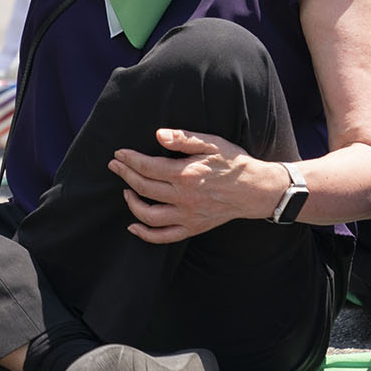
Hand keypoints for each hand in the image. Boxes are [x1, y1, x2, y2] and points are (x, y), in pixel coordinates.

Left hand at [106, 128, 267, 243]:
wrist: (256, 190)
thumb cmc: (233, 162)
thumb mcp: (211, 143)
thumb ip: (183, 138)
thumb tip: (158, 134)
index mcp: (186, 174)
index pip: (147, 167)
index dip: (129, 159)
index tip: (118, 154)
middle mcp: (184, 198)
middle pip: (143, 188)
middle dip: (125, 174)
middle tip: (114, 165)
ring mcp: (188, 216)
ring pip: (149, 216)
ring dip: (131, 203)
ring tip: (126, 189)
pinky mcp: (193, 228)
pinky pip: (164, 237)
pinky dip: (145, 234)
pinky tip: (133, 225)